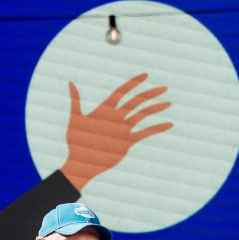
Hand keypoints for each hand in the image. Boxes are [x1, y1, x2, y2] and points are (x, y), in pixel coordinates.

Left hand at [60, 72, 172, 190]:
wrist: (82, 164)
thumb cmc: (76, 143)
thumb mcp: (75, 119)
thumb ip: (76, 101)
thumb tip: (70, 82)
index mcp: (105, 110)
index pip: (122, 92)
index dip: (133, 83)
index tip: (145, 75)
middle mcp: (117, 118)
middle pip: (136, 102)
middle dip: (149, 94)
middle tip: (163, 88)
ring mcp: (123, 129)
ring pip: (142, 115)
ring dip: (155, 109)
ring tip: (168, 103)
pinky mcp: (128, 141)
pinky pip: (144, 133)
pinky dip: (156, 128)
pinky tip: (168, 124)